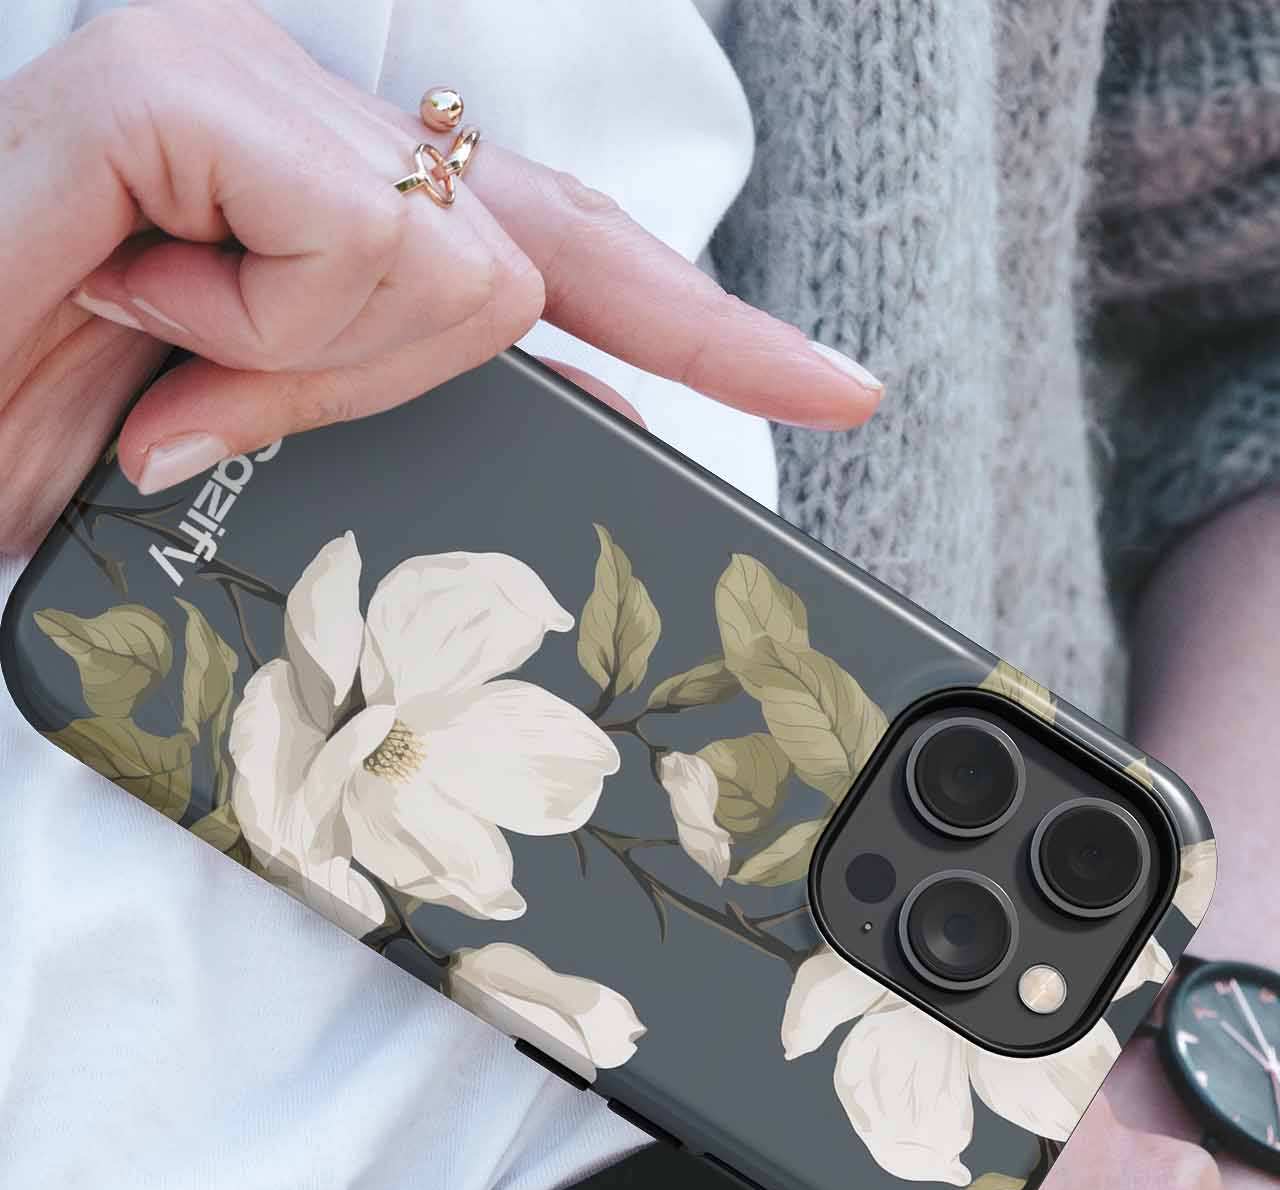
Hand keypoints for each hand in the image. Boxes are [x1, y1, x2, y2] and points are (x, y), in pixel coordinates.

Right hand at [0, 0, 881, 554]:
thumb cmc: (59, 438)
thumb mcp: (270, 449)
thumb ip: (403, 406)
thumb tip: (570, 397)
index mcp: (337, 194)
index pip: (569, 247)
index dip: (706, 325)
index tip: (836, 390)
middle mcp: (305, 110)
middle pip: (531, 265)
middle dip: (410, 377)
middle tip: (237, 391)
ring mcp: (241, 79)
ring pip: (457, 268)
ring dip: (307, 370)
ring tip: (162, 350)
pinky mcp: (169, 83)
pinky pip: (350, 242)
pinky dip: (257, 329)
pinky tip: (142, 304)